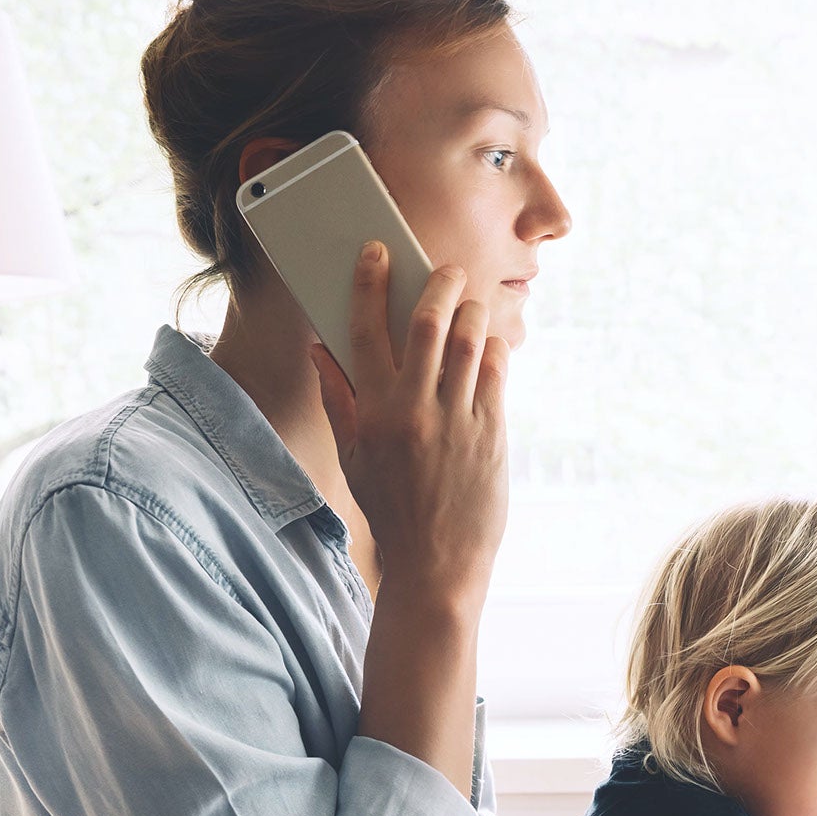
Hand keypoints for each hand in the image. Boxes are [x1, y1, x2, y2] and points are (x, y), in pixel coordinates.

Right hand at [310, 243, 509, 607]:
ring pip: (469, 341)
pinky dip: (492, 350)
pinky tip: (487, 344)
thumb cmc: (390, 508)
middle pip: (429, 323)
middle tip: (443, 268)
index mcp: (374, 411)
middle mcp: (417, 409)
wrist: (438, 562)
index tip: (377, 253)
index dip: (370, 283)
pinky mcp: (494, 433)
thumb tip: (320, 349)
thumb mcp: (353, 457)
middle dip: (437, 284)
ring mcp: (459, 420)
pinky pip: (496, 373)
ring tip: (468, 302)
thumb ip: (339, 398)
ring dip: (471, 311)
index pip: (366, 329)